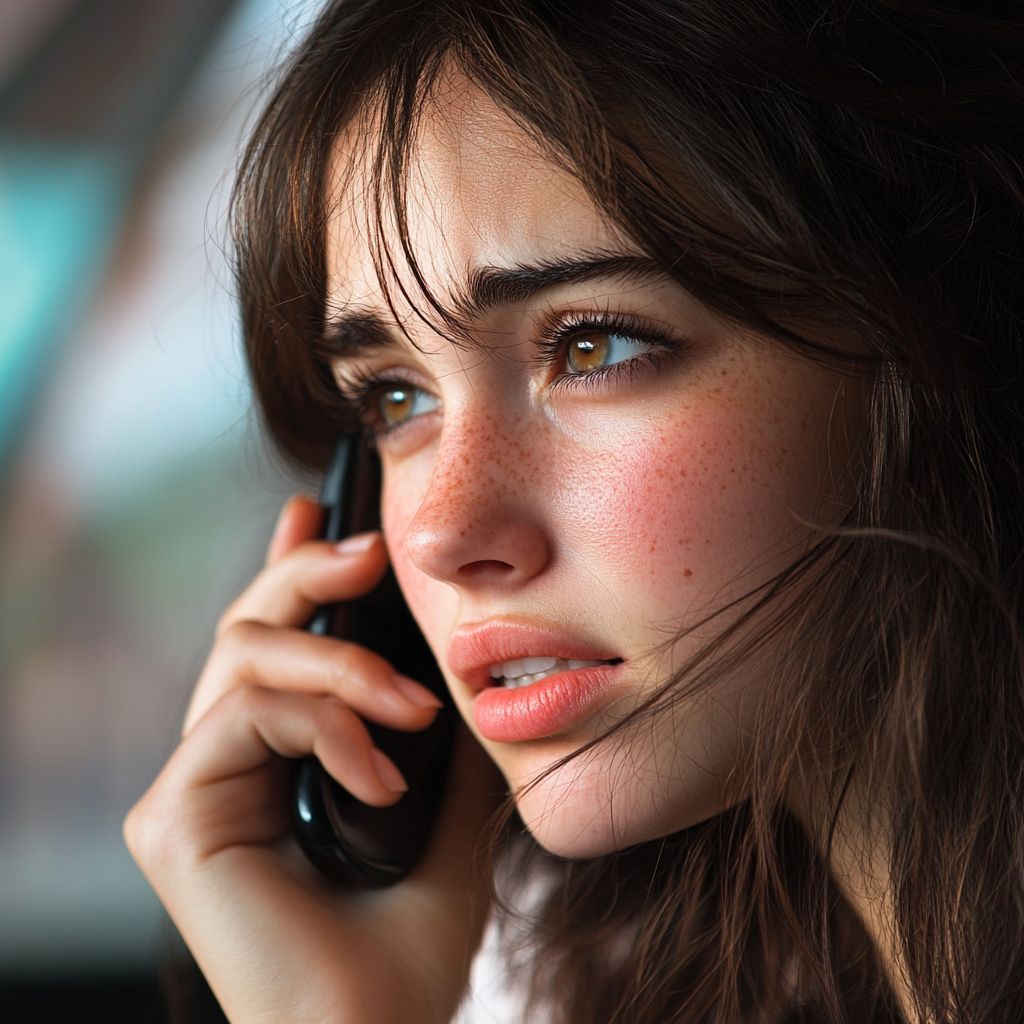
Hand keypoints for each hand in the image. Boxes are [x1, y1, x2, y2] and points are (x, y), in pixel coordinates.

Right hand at [125, 496, 499, 1023]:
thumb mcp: (448, 802)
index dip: (289, 565)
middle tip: (374, 554)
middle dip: (310, 574)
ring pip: (245, 656)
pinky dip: (325, 729)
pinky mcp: (173, 818)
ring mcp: (194, 789)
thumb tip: (457, 653)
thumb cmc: (412, 939)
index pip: (274, 640)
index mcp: (279, 758)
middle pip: (249, 627)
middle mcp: (226, 765)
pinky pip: (246, 715)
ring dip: (343, 666)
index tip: (319, 509)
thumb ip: (438, 728)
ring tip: (412, 714)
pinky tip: (378, 784)